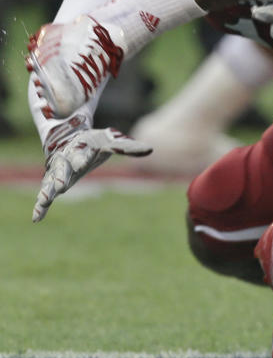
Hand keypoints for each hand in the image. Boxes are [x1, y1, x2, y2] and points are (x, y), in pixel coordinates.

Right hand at [33, 115, 151, 222]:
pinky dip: (41, 206)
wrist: (66, 138)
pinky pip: (44, 195)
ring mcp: (56, 172)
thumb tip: (151, 149)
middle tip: (58, 184)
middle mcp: (66, 159)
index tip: (81, 163)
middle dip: (60, 175)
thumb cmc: (93, 142)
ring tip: (44, 201)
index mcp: (81, 147)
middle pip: (63, 167)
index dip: (81, 157)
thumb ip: (127, 147)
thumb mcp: (110, 141)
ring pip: (50, 181)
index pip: (81, 152)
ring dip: (48, 191)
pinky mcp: (51, 183)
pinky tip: (36, 218)